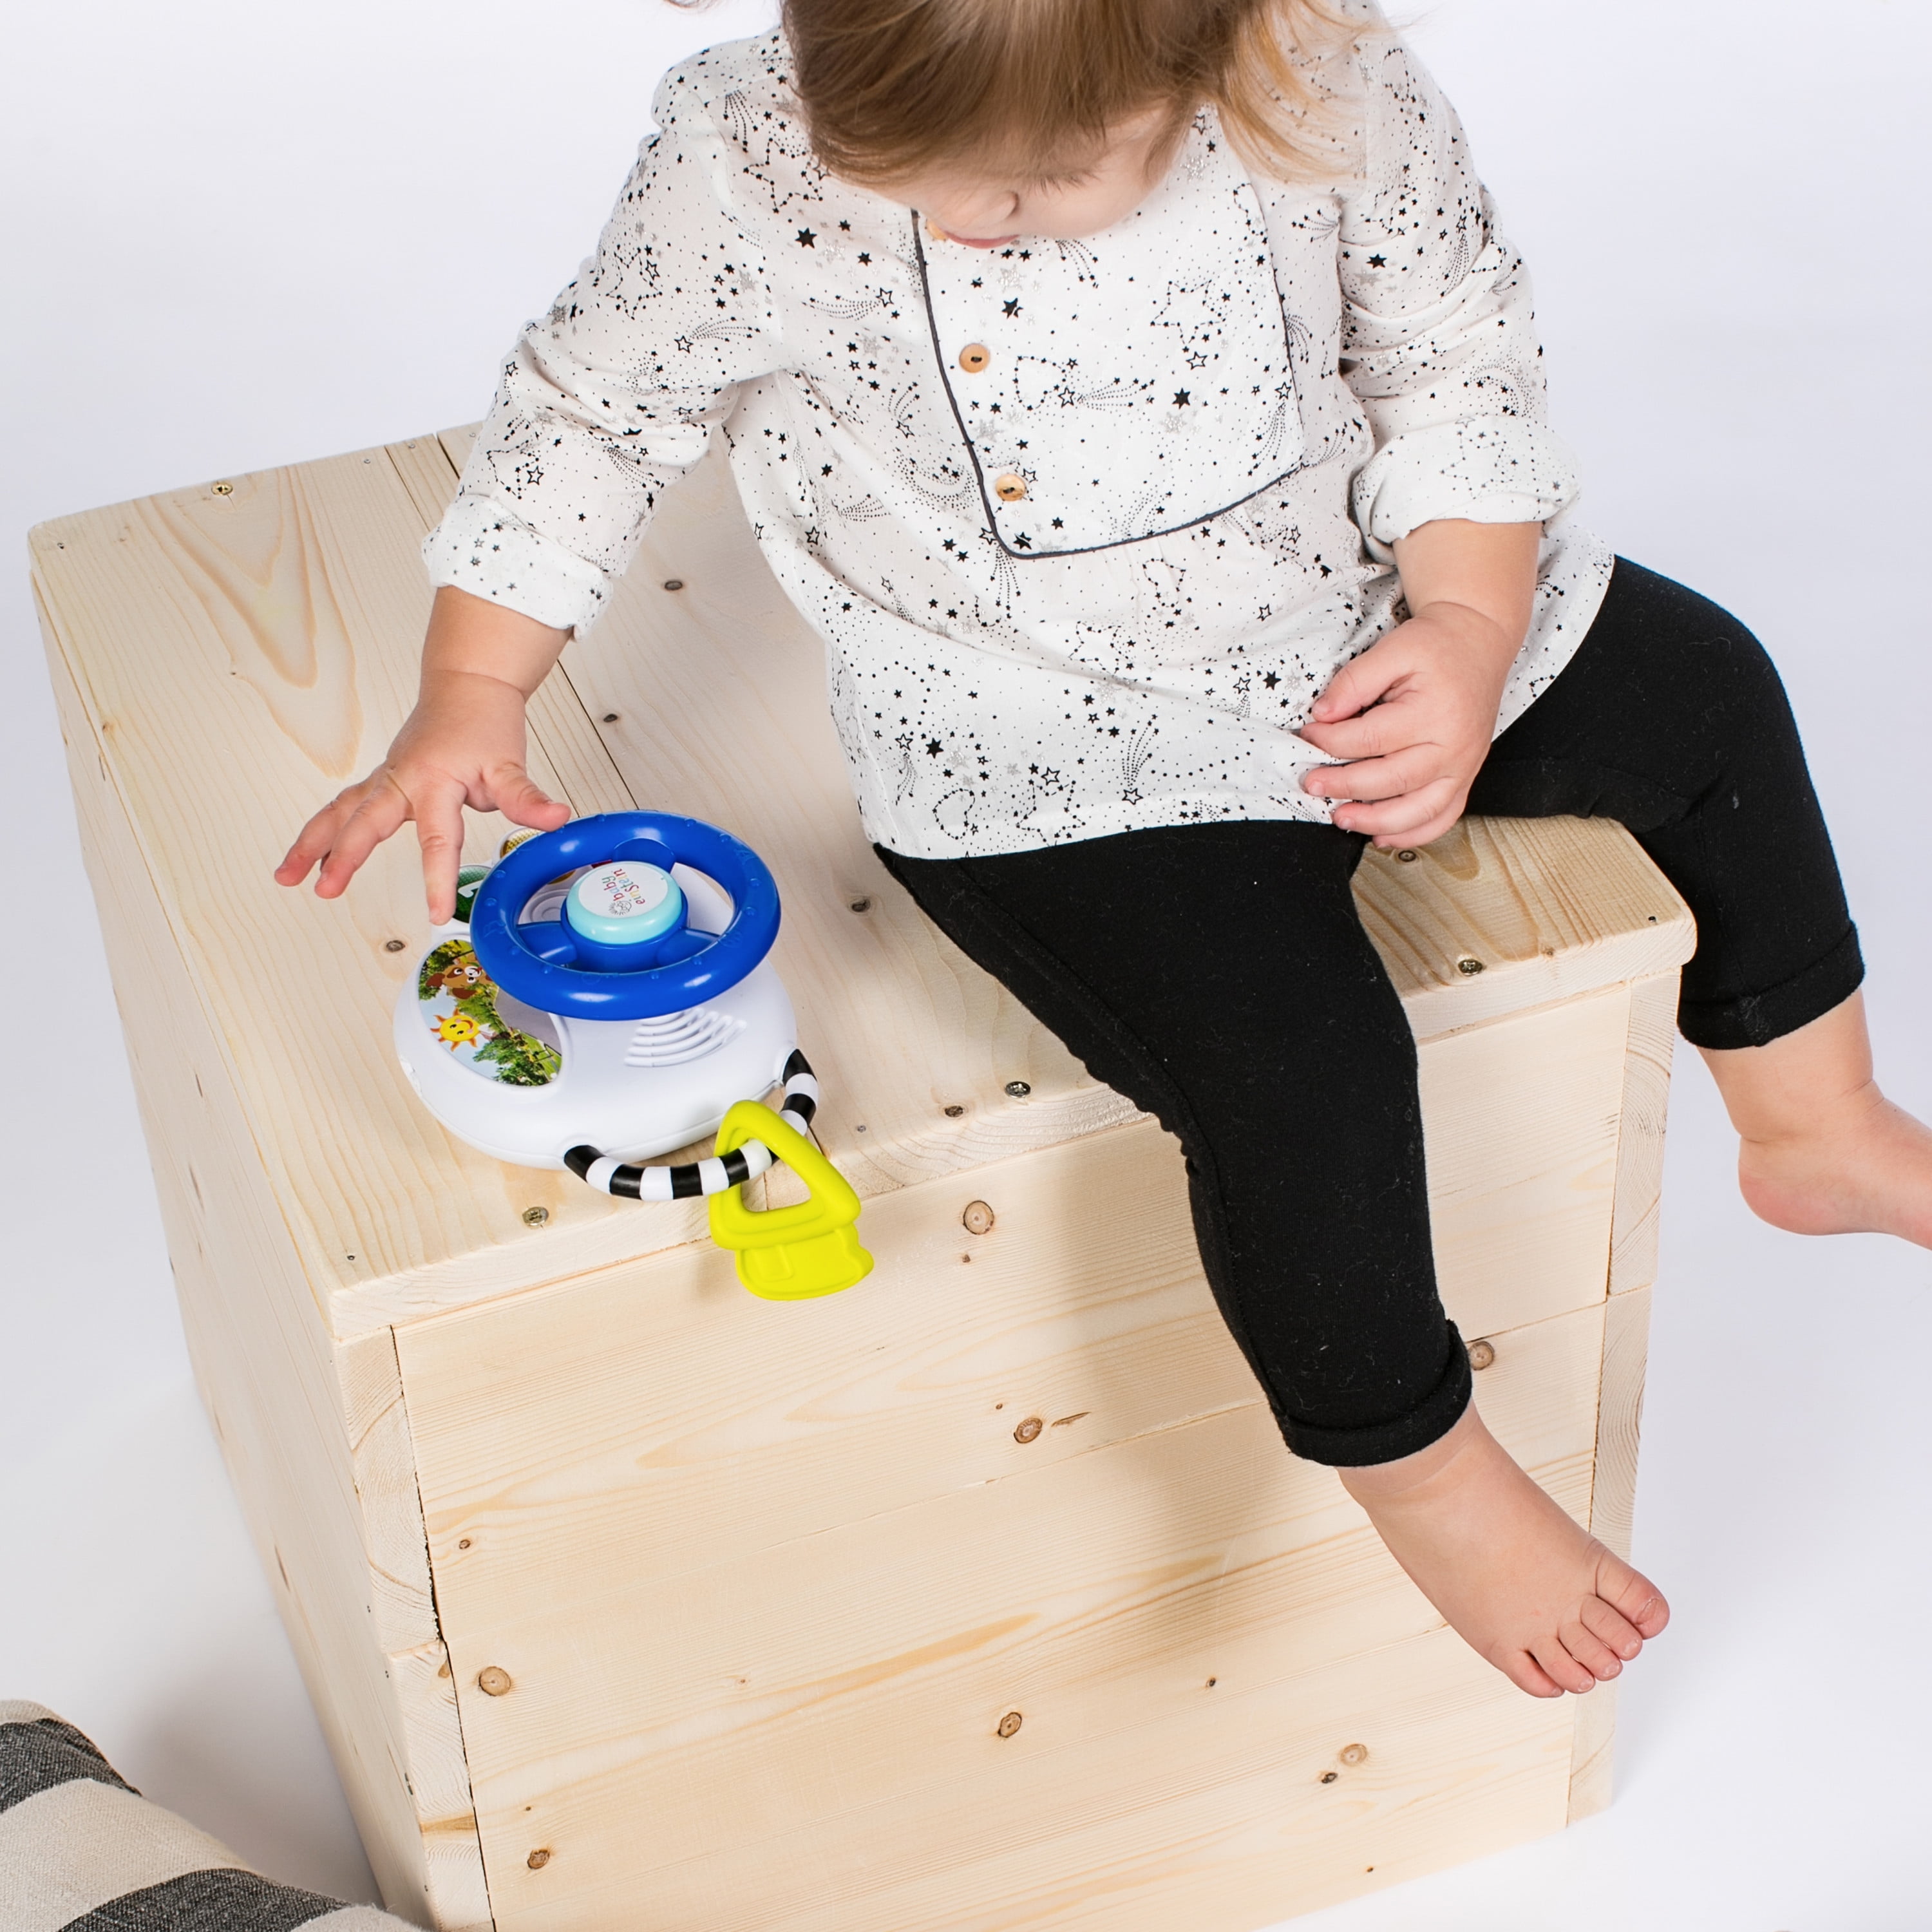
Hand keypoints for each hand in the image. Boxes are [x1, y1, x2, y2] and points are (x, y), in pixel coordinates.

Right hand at [275, 586, 571, 921]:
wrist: (466, 684)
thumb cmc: (484, 722)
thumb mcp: (510, 762)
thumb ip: (527, 798)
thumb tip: (556, 818)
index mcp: (434, 781)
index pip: (437, 839)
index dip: (436, 878)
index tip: (435, 913)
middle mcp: (401, 780)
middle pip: (365, 822)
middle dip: (343, 857)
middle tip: (325, 890)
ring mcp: (386, 778)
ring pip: (340, 812)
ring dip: (312, 843)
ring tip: (286, 876)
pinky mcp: (381, 780)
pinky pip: (343, 805)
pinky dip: (323, 829)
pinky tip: (309, 854)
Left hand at [1298, 601, 1517, 847]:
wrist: (1479, 642)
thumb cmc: (1437, 646)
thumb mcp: (1392, 649)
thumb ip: (1354, 681)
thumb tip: (1322, 715)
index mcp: (1435, 712)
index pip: (1370, 738)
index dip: (1331, 741)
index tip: (1308, 735)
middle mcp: (1454, 746)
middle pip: (1391, 779)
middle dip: (1344, 786)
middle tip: (1312, 783)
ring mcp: (1463, 767)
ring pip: (1419, 811)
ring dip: (1376, 822)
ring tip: (1341, 819)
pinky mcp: (1465, 777)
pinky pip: (1442, 817)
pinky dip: (1413, 834)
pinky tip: (1382, 837)